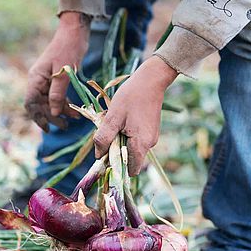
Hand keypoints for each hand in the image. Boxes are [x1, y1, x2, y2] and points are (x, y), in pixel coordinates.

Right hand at [25, 12, 89, 131]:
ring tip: (73, 120)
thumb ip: (58, 93)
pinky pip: (58, 97)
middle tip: (65, 126)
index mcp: (36, 78)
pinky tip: (75, 112)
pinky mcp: (55, 81)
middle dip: (52, 117)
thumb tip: (54, 113)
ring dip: (61, 113)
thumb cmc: (68, 49)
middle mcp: (38, 81)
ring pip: (50, 103)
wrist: (74, 33)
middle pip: (40, 106)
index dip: (37, 117)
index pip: (31, 103)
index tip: (47, 128)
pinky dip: (66, 105)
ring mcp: (46, 82)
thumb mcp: (64, 72)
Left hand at [94, 56, 177, 175]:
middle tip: (107, 135)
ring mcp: (151, 138)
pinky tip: (123, 121)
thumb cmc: (131, 97)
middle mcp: (149, 145)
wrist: (151, 79)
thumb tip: (98, 155)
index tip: (105, 158)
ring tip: (116, 124)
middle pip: (130, 160)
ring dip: (120, 142)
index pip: (130, 170)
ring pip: (132, 149)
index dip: (117, 168)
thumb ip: (104, 138)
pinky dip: (127, 136)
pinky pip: (136, 140)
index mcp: (141, 145)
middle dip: (116, 152)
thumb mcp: (112, 118)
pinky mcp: (151, 131)